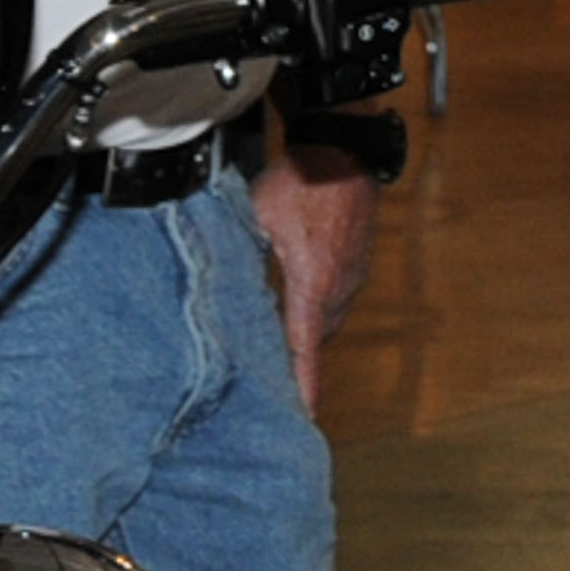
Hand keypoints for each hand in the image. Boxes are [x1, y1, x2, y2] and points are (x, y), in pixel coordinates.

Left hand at [250, 141, 376, 395]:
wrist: (345, 150)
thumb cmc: (303, 179)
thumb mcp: (257, 216)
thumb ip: (238, 253)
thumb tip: (214, 280)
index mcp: (312, 285)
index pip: (305, 351)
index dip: (304, 390)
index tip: (305, 420)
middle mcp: (338, 290)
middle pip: (313, 342)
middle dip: (294, 362)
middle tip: (269, 381)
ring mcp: (351, 279)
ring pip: (324, 322)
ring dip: (304, 334)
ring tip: (278, 343)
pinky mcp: (355, 267)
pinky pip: (333, 303)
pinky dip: (315, 312)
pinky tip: (295, 301)